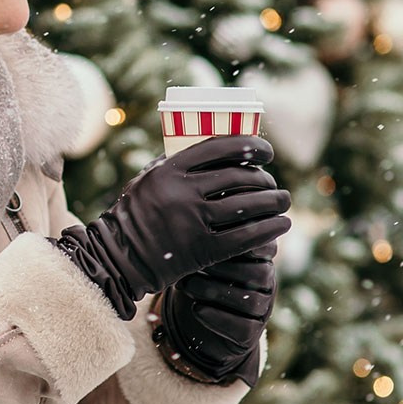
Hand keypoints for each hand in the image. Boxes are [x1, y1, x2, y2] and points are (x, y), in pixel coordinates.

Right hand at [53, 135, 291, 317]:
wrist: (119, 257)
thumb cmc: (135, 215)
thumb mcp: (147, 180)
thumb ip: (173, 163)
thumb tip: (209, 147)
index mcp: (169, 169)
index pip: (220, 147)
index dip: (250, 146)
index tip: (266, 152)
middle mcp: (181, 191)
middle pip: (237, 177)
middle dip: (265, 179)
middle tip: (275, 184)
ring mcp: (192, 221)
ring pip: (246, 205)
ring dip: (273, 202)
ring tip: (283, 202)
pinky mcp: (201, 250)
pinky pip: (245, 237)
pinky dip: (268, 230)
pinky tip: (281, 225)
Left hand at [156, 241, 278, 386]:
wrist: (197, 321)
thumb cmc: (198, 273)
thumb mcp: (202, 251)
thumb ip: (206, 234)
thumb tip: (189, 207)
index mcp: (261, 259)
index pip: (264, 246)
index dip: (245, 240)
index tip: (217, 232)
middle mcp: (266, 284)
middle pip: (259, 273)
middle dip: (224, 266)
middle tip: (192, 259)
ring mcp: (261, 310)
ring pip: (250, 300)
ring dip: (215, 291)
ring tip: (185, 284)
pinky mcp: (250, 335)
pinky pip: (243, 328)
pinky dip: (218, 318)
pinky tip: (196, 308)